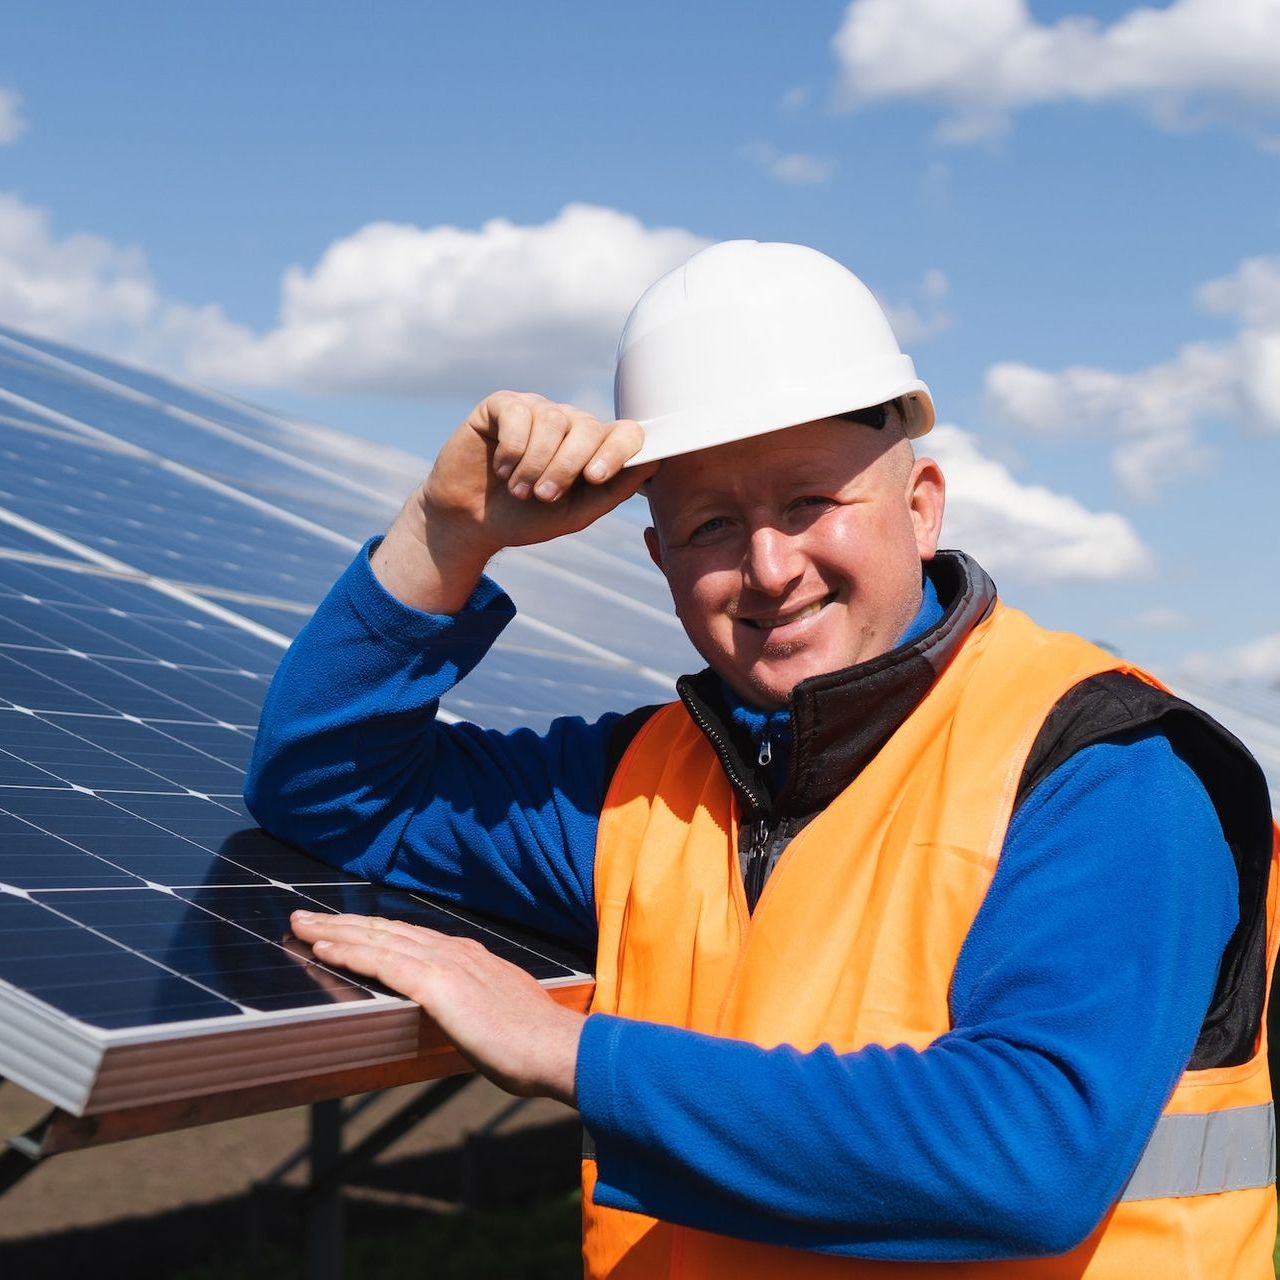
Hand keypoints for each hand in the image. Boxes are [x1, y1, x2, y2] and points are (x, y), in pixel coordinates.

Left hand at [289, 910, 583, 1104]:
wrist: (558, 1047)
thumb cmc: (534, 1043)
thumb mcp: (499, 1014)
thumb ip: (474, 1007)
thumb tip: (461, 1016)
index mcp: (469, 956)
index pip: (407, 936)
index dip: (371, 930)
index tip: (342, 926)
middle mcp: (454, 951)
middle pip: (386, 930)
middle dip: (342, 922)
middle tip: (304, 917)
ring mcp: (447, 965)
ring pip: (378, 940)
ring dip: (336, 931)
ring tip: (302, 927)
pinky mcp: (440, 985)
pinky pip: (384, 964)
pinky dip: (351, 953)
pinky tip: (325, 949)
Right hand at [374, 392, 657, 611]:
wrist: (472, 521)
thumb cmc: (527, 518)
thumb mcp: (575, 514)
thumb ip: (613, 491)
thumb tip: (654, 464)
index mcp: (594, 448)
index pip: (625, 433)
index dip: (617, 451)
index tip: (595, 477)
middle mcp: (569, 422)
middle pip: (587, 427)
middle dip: (566, 466)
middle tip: (545, 496)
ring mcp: (536, 410)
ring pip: (552, 422)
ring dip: (535, 464)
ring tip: (519, 490)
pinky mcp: (502, 405)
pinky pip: (518, 413)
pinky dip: (512, 448)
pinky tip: (501, 469)